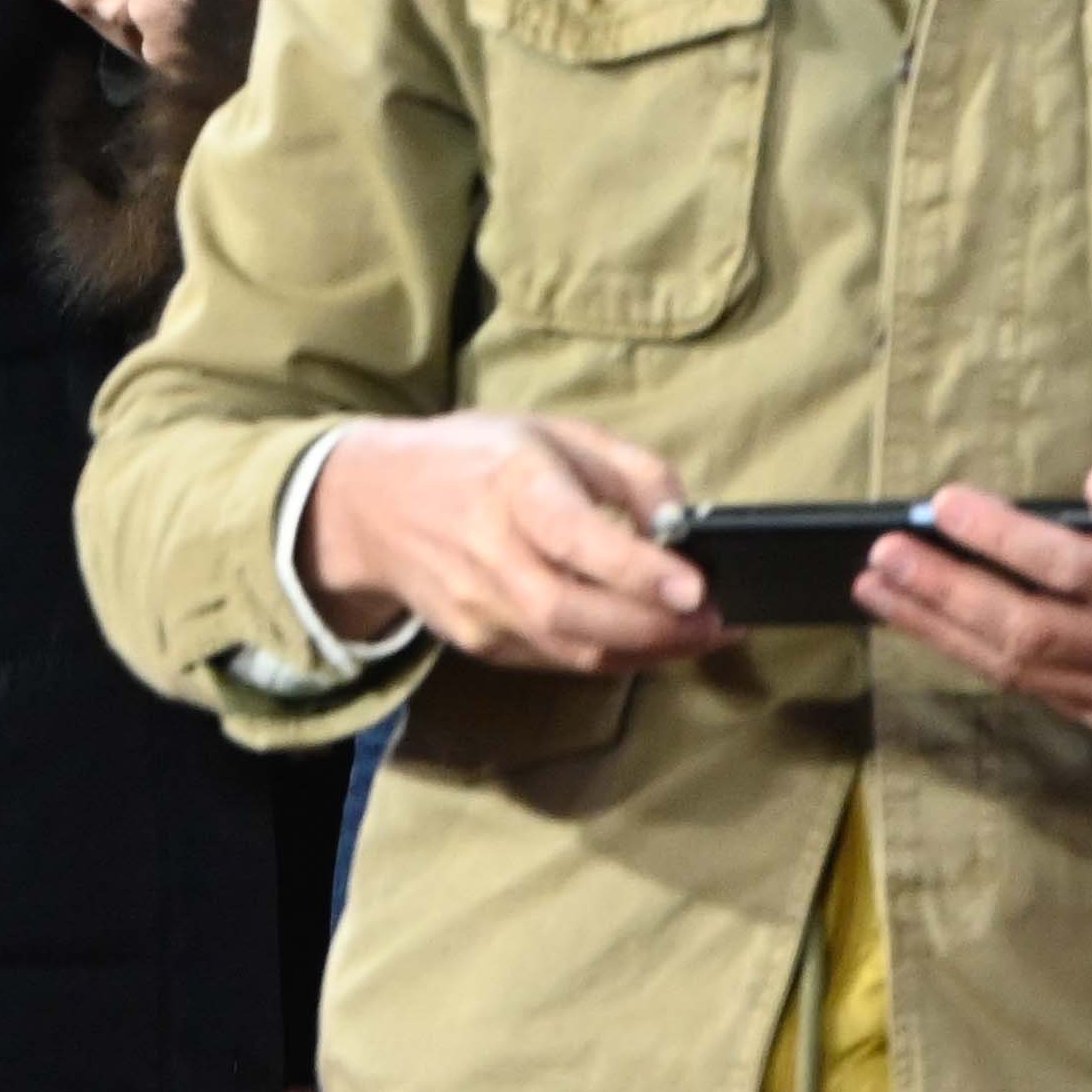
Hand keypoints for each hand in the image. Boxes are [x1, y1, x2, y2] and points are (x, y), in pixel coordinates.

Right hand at [297, 411, 716, 671]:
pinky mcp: (478, 642)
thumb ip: (632, 472)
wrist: (372, 504)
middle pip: (575, 611)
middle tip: (719, 623)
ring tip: (701, 636)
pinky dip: (613, 655)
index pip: (572, 536)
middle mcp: (486, 552)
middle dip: (657, 627)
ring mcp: (477, 607)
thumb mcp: (556, 433)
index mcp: (508, 483)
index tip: (695, 585)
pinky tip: (650, 639)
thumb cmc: (476, 458)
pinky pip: (558, 659)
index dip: (635, 568)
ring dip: (647, 651)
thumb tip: (685, 527)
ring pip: (572, 649)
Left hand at [862, 443, 1091, 727]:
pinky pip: (1025, 687)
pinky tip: (919, 619)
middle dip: (949, 592)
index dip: (1002, 538)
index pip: (1075, 568)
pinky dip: (965, 652)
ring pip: (1019, 668)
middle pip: (1033, 629)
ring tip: (877, 587)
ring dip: (938, 628)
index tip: (941, 503)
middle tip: (883, 554)